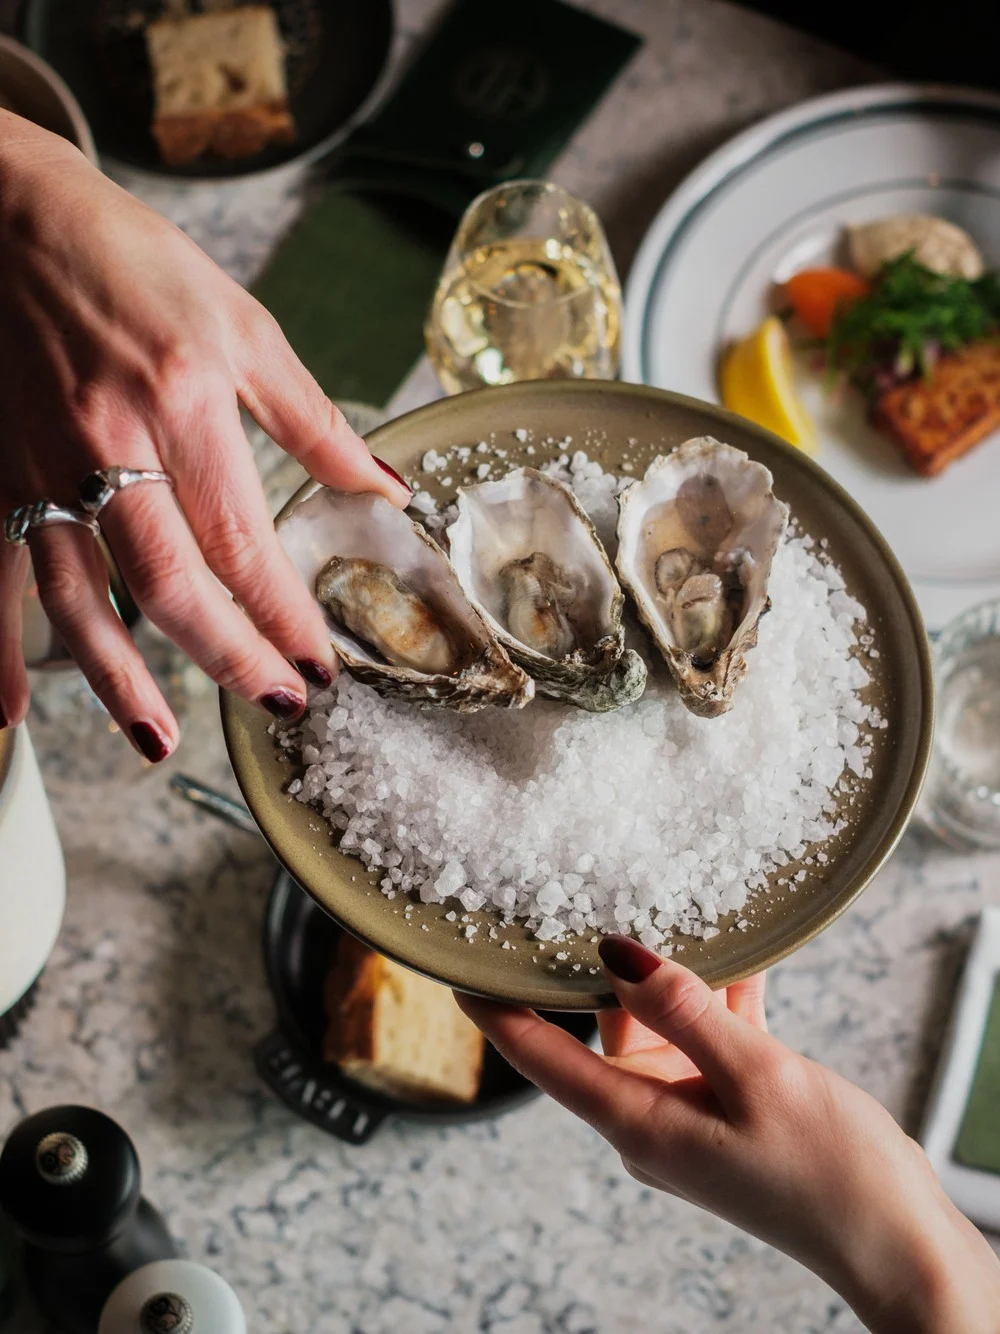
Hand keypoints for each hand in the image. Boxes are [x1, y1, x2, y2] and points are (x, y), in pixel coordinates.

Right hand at [0, 114, 409, 758]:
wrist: (7, 215)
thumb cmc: (133, 262)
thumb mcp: (242, 325)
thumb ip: (315, 420)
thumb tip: (386, 492)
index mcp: (184, 406)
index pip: (244, 543)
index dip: (284, 616)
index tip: (319, 665)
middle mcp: (109, 446)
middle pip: (171, 586)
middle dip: (228, 659)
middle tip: (273, 704)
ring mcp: (39, 468)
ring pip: (80, 599)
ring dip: (120, 683)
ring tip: (160, 742)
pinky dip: (0, 648)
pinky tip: (9, 714)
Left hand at [458, 938, 999, 1333]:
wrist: (896, 1239)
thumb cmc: (829, 1173)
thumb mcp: (756, 1078)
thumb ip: (685, 1012)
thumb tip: (618, 952)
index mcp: (639, 1121)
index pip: (542, 1057)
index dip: (495, 1010)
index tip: (456, 962)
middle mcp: (652, 1113)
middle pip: (605, 1026)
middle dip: (602, 965)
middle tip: (583, 891)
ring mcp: (691, 1108)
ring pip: (663, 1021)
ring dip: (676, 974)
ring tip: (672, 902)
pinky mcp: (731, 1100)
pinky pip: (711, 1033)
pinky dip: (722, 994)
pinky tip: (740, 948)